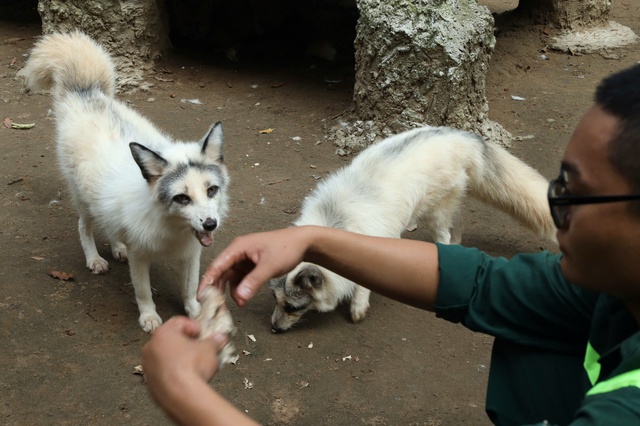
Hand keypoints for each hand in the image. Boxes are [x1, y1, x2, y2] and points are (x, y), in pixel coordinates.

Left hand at [141, 316, 227, 402]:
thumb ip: (214, 341)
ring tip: (194, 364)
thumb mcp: (209, 349)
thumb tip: (219, 338)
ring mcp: (148, 366)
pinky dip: (173, 372)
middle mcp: (150, 347)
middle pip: (170, 339)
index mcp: (163, 333)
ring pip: (164, 356)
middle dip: (186, 342)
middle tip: (199, 347)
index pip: (178, 322)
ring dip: (178, 357)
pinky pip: (163, 372)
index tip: (202, 333)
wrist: (182, 395)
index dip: (193, 326)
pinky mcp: (150, 382)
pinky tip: (186, 377)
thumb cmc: (191, 367)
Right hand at [198, 227, 312, 305]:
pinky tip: (243, 298)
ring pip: (231, 277)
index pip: (217, 265)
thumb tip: (240, 297)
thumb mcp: (270, 266)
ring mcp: (245, 259)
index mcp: (239, 247)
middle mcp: (239, 252)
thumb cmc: (287, 248)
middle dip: (217, 288)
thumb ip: (254, 281)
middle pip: (221, 272)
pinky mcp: (252, 265)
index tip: (201, 296)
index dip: (207, 281)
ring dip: (232, 291)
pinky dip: (240, 289)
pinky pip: (241, 278)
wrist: (303, 243)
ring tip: (238, 303)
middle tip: (214, 305)